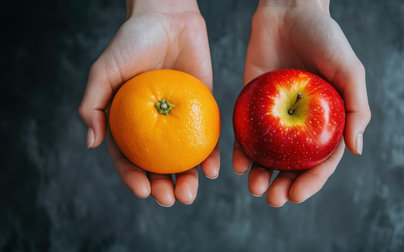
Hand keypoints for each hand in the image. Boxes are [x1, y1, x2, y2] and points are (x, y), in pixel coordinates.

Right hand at [78, 0, 218, 205]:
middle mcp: (155, 124)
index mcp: (129, 121)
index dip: (133, 178)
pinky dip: (210, 155)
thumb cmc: (132, 41)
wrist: (168, 17)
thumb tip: (90, 144)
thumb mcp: (104, 71)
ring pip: (184, 157)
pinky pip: (207, 137)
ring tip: (190, 193)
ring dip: (188, 179)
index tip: (143, 190)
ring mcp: (180, 118)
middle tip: (170, 199)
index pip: (128, 157)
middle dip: (162, 187)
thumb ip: (92, 106)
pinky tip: (213, 170)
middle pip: (158, 164)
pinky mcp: (203, 108)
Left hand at [233, 0, 370, 206]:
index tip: (297, 195)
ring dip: (262, 175)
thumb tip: (357, 150)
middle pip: (293, 164)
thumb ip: (358, 109)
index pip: (322, 160)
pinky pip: (246, 132)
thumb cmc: (325, 37)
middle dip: (284, 186)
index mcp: (326, 121)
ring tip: (255, 188)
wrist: (288, 11)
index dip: (311, 182)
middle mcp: (300, 123)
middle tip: (272, 199)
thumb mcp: (350, 70)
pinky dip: (242, 151)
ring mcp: (274, 116)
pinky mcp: (251, 103)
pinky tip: (238, 165)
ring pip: (268, 154)